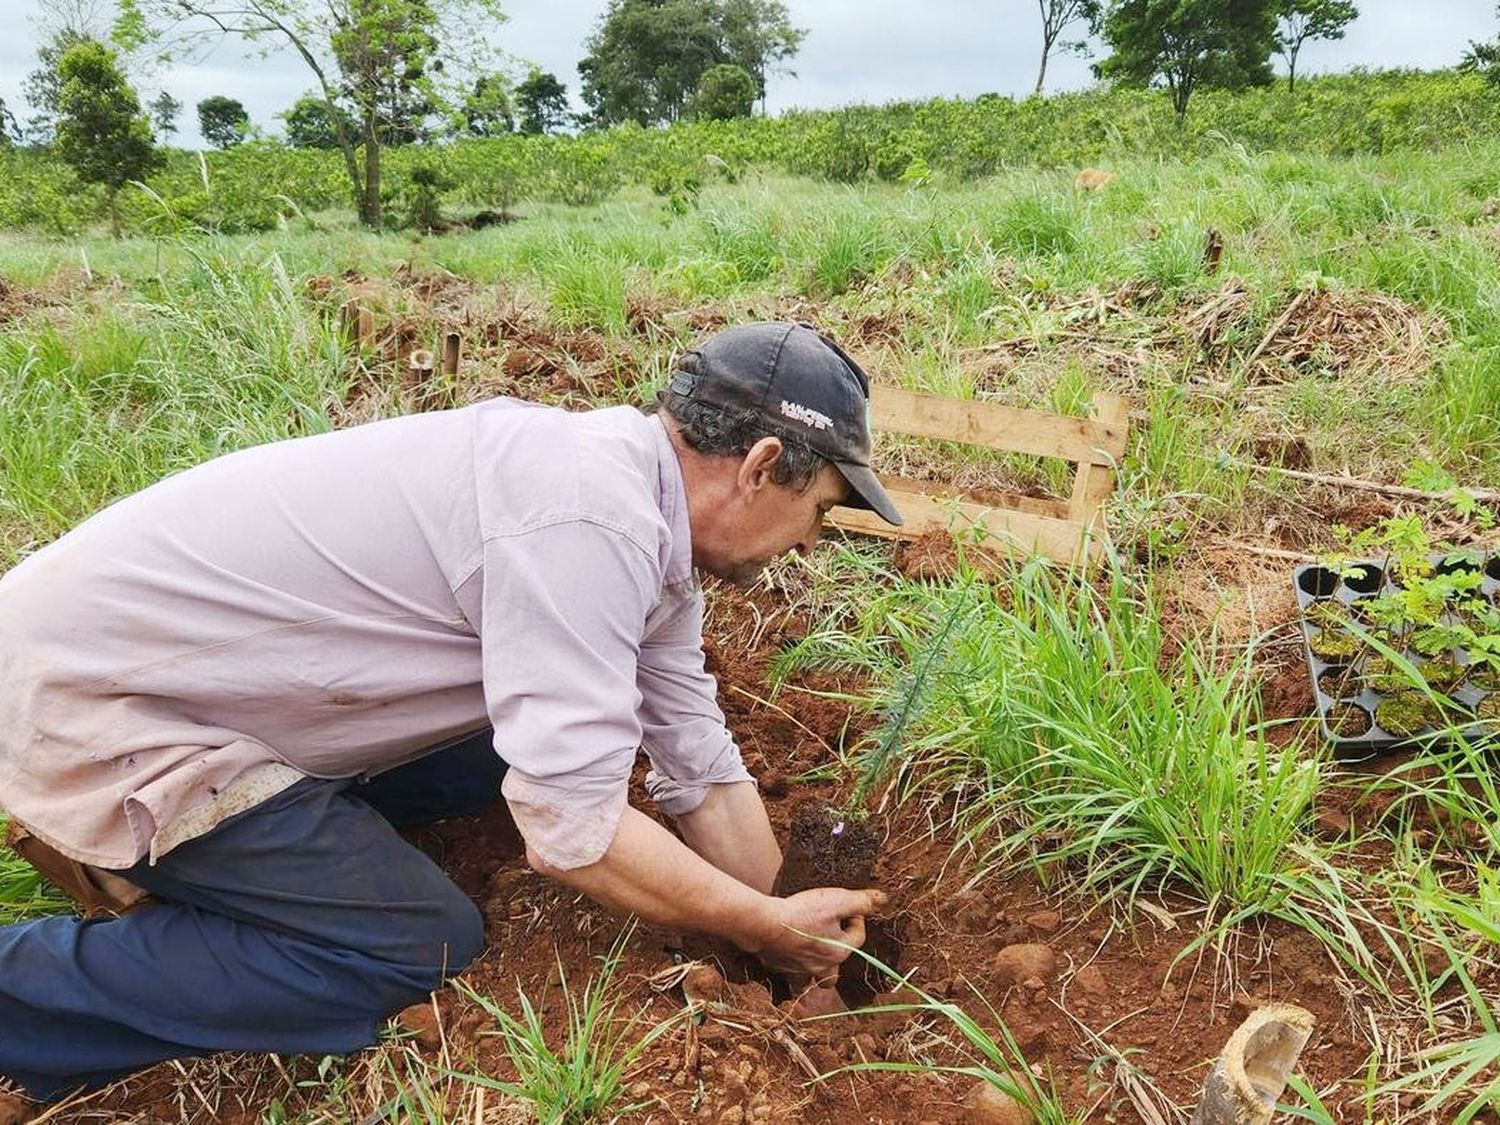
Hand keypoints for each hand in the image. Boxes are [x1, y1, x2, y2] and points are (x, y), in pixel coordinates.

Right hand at [750, 886, 886, 976]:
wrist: (763, 925)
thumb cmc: (801, 914)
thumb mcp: (836, 901)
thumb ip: (862, 901)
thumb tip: (883, 899)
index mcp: (838, 953)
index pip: (858, 937)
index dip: (857, 917)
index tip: (847, 905)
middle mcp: (820, 968)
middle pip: (834, 973)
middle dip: (835, 961)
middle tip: (830, 941)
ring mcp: (797, 970)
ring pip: (809, 980)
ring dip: (812, 972)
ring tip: (809, 956)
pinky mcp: (778, 967)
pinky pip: (787, 973)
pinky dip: (789, 966)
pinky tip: (785, 952)